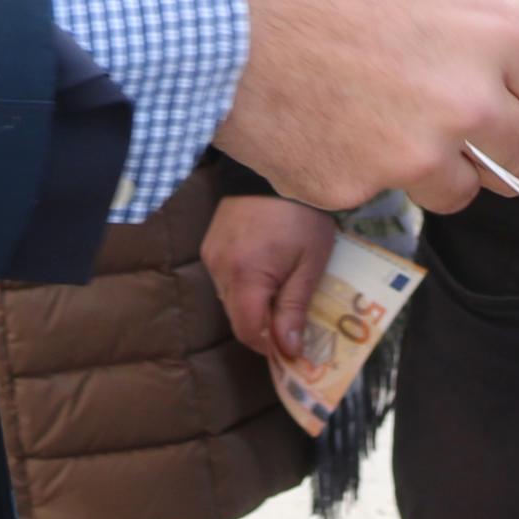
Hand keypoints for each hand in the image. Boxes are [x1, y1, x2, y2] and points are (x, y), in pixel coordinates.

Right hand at [200, 193, 339, 361]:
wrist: (276, 168)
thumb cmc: (301, 216)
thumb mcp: (309, 263)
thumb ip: (295, 308)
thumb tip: (289, 351)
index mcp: (245, 275)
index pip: (249, 331)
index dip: (271, 347)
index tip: (294, 349)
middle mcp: (220, 269)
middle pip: (238, 318)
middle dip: (264, 327)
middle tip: (292, 323)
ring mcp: (211, 256)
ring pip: (230, 300)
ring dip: (254, 306)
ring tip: (282, 292)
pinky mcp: (209, 245)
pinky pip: (225, 280)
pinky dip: (244, 286)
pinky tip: (265, 271)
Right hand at [208, 0, 518, 211]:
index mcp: (492, 23)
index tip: (518, 96)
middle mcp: (466, 97)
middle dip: (490, 139)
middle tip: (446, 114)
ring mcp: (409, 152)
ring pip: (452, 187)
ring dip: (427, 163)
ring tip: (373, 115)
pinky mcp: (349, 188)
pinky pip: (371, 190)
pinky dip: (350, 165)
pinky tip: (312, 118)